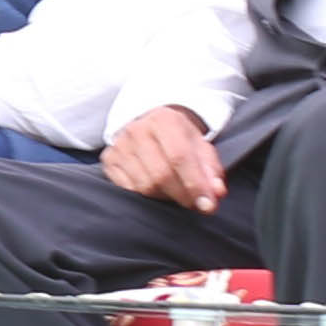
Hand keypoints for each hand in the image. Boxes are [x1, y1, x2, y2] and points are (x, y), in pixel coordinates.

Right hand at [104, 103, 227, 214]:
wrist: (151, 126)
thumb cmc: (180, 140)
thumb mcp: (201, 147)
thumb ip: (211, 171)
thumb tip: (216, 193)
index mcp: (164, 119)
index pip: (179, 157)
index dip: (195, 185)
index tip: (208, 205)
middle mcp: (137, 129)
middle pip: (160, 174)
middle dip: (182, 195)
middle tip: (195, 204)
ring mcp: (119, 145)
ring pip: (144, 186)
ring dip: (165, 197)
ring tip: (175, 192)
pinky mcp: (109, 160)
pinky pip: (127, 190)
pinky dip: (145, 197)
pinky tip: (156, 190)